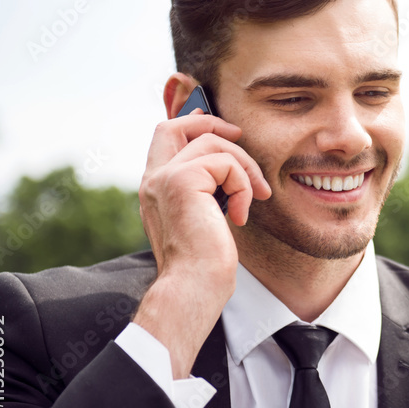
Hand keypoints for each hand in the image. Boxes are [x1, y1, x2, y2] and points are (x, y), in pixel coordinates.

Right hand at [135, 109, 270, 377]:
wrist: (195, 285)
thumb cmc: (204, 264)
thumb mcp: (204, 219)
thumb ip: (206, 192)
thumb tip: (226, 170)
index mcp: (155, 188)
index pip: (164, 137)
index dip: (192, 123)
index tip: (223, 127)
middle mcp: (153, 179)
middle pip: (175, 126)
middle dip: (211, 122)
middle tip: (240, 134)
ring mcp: (164, 178)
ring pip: (213, 143)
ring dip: (244, 167)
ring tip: (255, 197)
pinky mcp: (183, 180)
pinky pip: (226, 163)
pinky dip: (243, 186)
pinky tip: (240, 217)